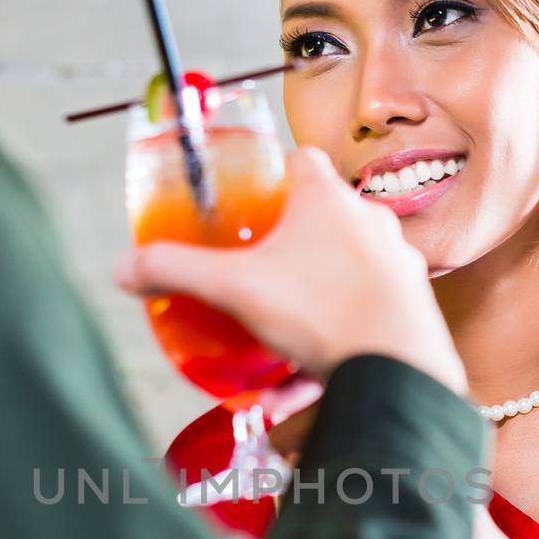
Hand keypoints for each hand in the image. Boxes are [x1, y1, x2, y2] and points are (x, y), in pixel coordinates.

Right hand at [115, 148, 466, 393]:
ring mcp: (398, 263)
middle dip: (289, 244)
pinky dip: (336, 336)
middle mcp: (370, 221)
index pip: (301, 160)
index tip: (252, 199)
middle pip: (322, 217)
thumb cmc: (324, 315)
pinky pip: (365, 313)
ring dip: (311, 298)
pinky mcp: (413, 305)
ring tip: (278, 336)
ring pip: (345, 271)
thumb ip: (177, 272)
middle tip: (257, 271)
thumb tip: (125, 268)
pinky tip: (305, 378)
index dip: (274, 174)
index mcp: (328, 198)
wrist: (398, 369)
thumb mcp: (235, 289)